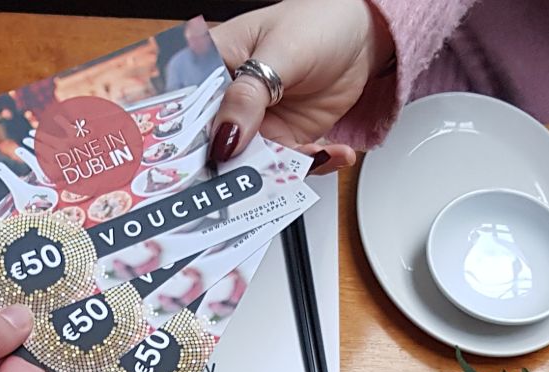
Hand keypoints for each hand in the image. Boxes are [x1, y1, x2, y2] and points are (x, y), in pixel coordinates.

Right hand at [209, 0, 394, 172]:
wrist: (358, 34)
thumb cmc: (315, 22)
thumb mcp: (280, 51)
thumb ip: (249, 94)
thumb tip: (225, 136)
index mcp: (212, 67)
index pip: (190, 110)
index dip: (194, 140)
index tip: (213, 159)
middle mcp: (229, 101)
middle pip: (217, 146)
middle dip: (240, 166)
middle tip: (264, 172)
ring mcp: (256, 124)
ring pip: (253, 163)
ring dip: (283, 169)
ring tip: (314, 155)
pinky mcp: (284, 138)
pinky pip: (288, 165)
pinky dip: (312, 164)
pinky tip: (333, 152)